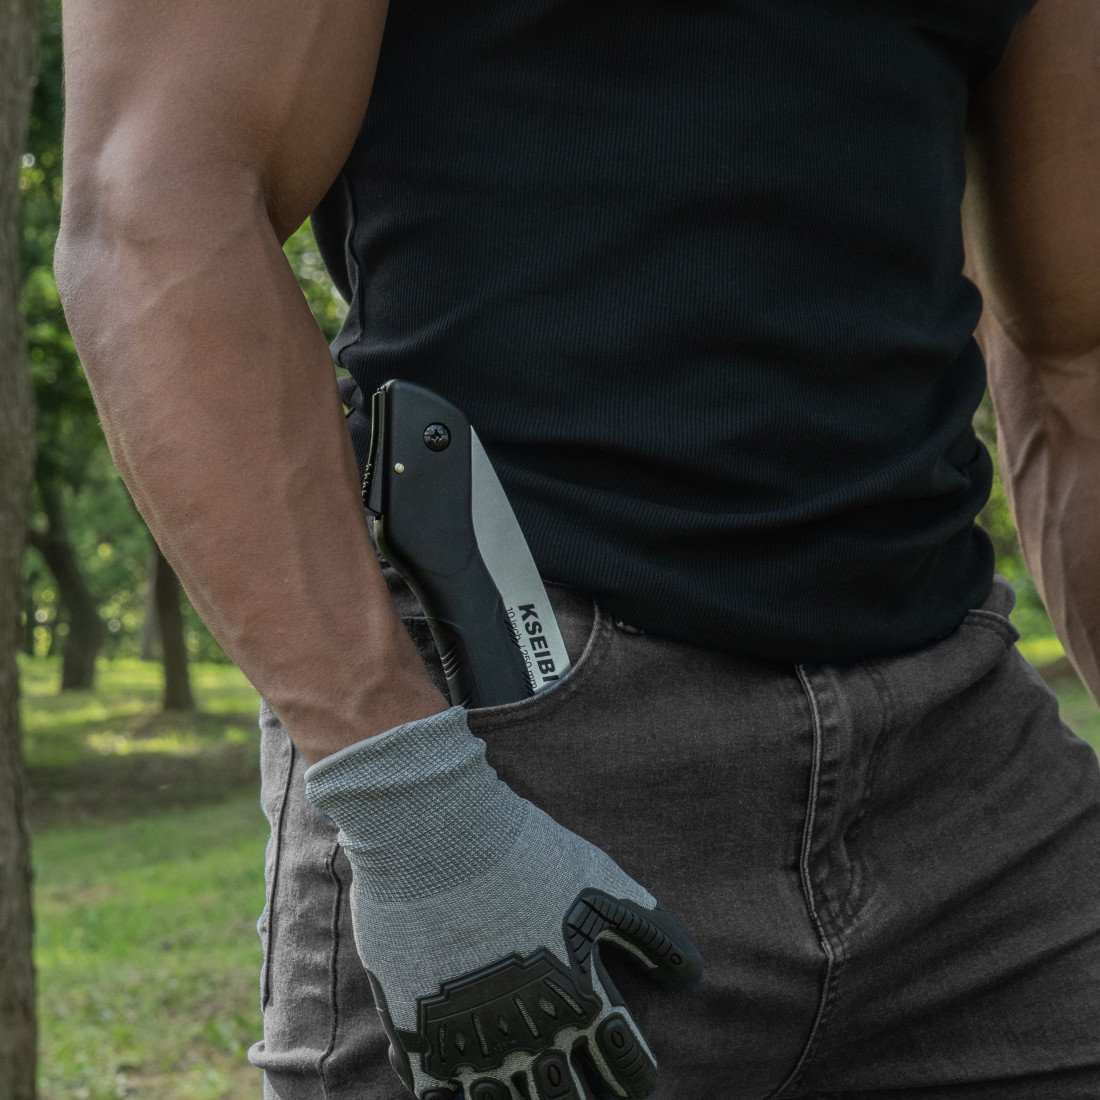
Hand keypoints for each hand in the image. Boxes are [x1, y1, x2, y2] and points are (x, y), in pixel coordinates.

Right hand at [305, 706, 701, 1099]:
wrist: (437, 839)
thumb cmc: (525, 855)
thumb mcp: (602, 883)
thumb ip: (651, 934)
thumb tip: (692, 977)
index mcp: (583, 1003)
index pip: (630, 1075)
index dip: (634, 1072)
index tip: (625, 1063)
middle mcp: (533, 1039)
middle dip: (583, 1095)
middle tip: (578, 1080)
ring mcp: (474, 1048)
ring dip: (522, 1097)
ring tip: (523, 1080)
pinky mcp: (420, 1045)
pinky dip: (458, 1095)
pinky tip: (464, 1075)